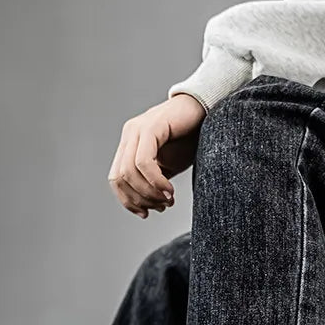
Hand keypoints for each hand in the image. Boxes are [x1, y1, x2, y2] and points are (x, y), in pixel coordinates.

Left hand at [108, 93, 205, 217]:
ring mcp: (137, 129)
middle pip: (120, 178)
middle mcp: (129, 135)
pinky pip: (143, 161)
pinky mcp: (150, 126)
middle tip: (162, 206)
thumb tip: (145, 205)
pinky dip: (155, 181)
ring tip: (168, 200)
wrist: (208, 111)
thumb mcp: (168, 166)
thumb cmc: (191, 138)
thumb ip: (152, 180)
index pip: (116, 180)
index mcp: (129, 145)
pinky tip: (169, 189)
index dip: (128, 201)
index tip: (146, 213)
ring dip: (149, 193)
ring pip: (129, 172)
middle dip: (140, 199)